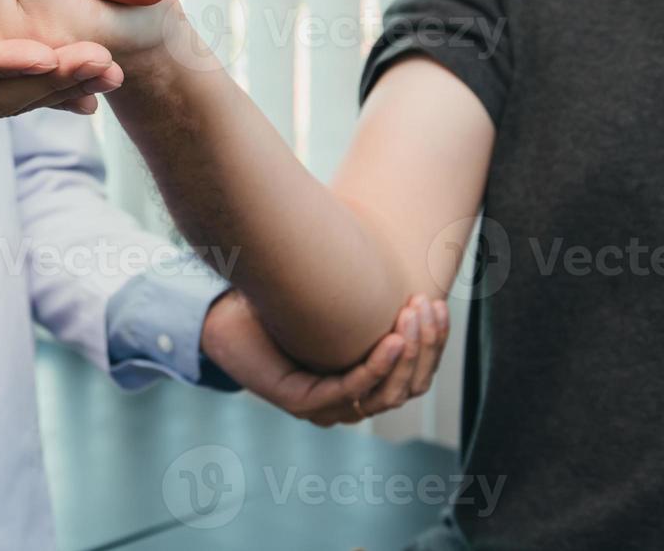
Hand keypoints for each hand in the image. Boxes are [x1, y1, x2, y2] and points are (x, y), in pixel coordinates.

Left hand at [200, 290, 449, 426]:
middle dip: (427, 345)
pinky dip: (376, 366)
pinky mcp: (302, 403)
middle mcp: (347, 401)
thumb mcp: (334, 300)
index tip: (439, 305)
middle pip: (409, 384)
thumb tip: (402, 256)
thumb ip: (367, 292)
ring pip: (387, 392)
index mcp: (360, 382)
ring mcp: (324, 407)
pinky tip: (392, 338)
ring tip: (412, 315)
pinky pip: (351, 390)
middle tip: (429, 305)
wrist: (223, 311)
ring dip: (407, 352)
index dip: (433, 343)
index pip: (415, 373)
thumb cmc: (276, 302)